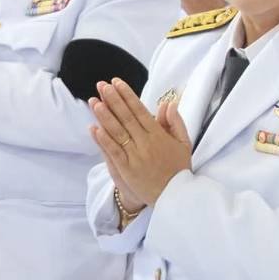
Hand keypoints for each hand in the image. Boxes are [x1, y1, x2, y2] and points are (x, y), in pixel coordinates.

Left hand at [87, 78, 191, 206]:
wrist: (175, 196)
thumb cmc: (179, 168)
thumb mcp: (184, 143)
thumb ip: (176, 122)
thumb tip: (167, 104)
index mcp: (159, 135)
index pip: (140, 110)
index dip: (127, 96)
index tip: (117, 83)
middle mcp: (146, 143)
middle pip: (126, 118)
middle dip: (113, 100)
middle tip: (102, 86)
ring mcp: (135, 156)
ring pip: (118, 133)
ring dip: (105, 116)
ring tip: (94, 101)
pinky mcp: (127, 170)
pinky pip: (114, 152)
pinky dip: (104, 140)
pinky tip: (94, 128)